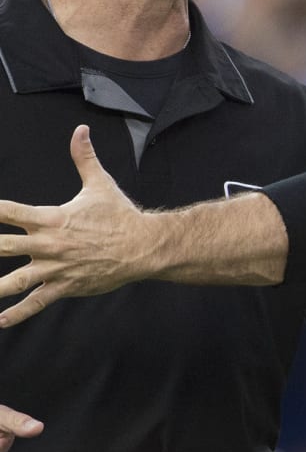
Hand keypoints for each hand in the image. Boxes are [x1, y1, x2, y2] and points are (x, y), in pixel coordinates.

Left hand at [0, 125, 146, 326]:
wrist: (144, 245)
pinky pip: (36, 302)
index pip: (8, 211)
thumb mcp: (100, 183)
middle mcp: (48, 244)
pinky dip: (16, 314)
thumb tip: (80, 130)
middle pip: (2, 247)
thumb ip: (84, 157)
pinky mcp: (65, 286)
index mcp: (51, 218)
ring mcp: (55, 268)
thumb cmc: (120, 215)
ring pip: (13, 281)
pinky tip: (0, 320)